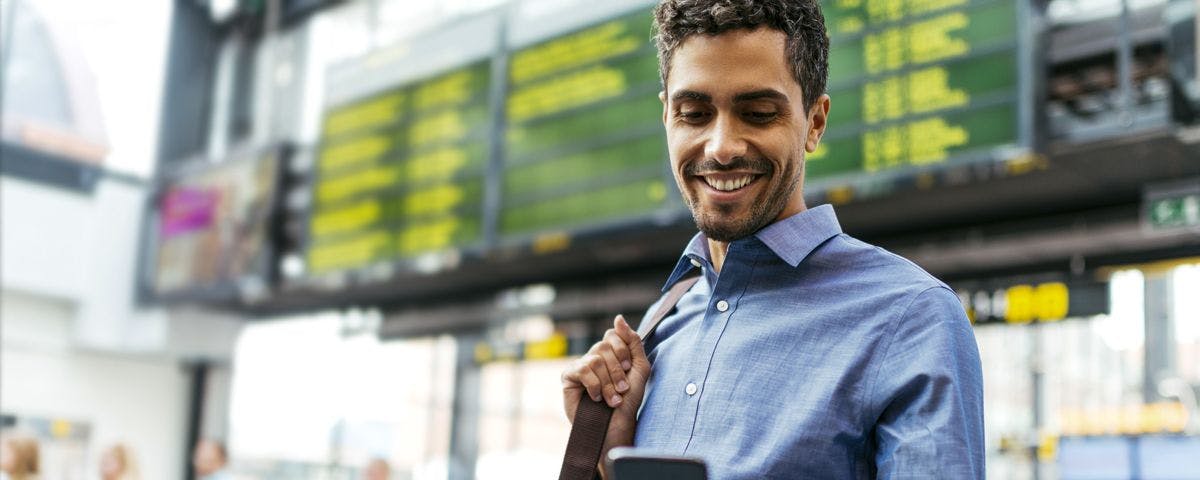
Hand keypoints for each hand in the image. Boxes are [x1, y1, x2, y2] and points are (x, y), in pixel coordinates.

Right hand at [561, 315, 651, 467]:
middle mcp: (594, 356)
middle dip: (617, 370)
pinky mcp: (568, 377)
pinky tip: (596, 398)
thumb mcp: (640, 367)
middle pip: (604, 346)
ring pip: (595, 359)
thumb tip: (618, 318)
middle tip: (622, 388)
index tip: (629, 369)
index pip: (613, 335)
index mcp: (610, 353)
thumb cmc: (629, 400)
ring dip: (608, 382)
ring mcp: (580, 365)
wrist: (617, 425)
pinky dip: (595, 385)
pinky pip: (582, 370)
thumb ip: (633, 341)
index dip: (622, 350)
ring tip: (613, 399)